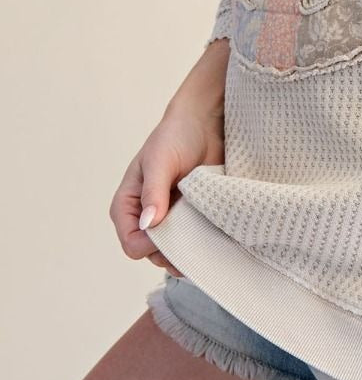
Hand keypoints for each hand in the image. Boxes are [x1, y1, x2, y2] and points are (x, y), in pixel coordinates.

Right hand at [109, 101, 224, 280]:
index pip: (132, 245)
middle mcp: (144, 218)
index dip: (152, 245)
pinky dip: (203, 243)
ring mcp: (169, 220)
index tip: (175, 232)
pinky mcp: (189, 218)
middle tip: (197, 238)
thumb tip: (148, 224)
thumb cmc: (175, 136)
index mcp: (127, 206)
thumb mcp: (160, 162)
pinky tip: (216, 235)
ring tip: (208, 235)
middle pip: (153, 255)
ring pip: (174, 253)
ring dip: (191, 250)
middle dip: (174, 252)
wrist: (204, 123)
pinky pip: (194, 242)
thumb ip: (153, 193)